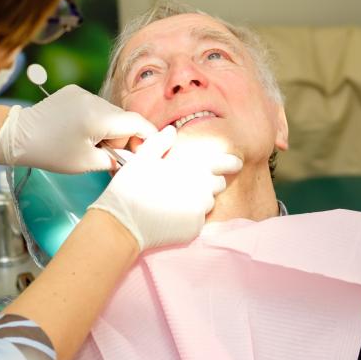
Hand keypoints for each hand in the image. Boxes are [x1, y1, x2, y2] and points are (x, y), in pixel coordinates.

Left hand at [0, 85, 155, 172]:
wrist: (17, 135)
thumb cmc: (51, 152)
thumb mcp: (86, 163)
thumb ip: (115, 160)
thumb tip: (130, 159)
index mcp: (100, 117)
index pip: (137, 123)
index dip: (149, 137)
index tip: (152, 150)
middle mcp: (95, 100)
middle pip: (123, 119)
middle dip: (123, 137)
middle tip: (111, 156)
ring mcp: (83, 93)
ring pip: (110, 113)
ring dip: (109, 129)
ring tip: (92, 145)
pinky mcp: (73, 92)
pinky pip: (95, 107)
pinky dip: (96, 120)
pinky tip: (80, 132)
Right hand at [87, 126, 242, 250]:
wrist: (124, 222)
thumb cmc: (132, 187)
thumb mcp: (143, 158)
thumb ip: (161, 142)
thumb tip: (171, 130)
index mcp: (194, 168)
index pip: (226, 163)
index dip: (231, 163)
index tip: (236, 163)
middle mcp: (203, 189)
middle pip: (218, 184)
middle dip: (208, 183)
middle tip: (189, 184)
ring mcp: (200, 211)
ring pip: (208, 203)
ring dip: (199, 200)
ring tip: (176, 200)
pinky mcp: (195, 229)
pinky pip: (198, 220)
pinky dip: (190, 217)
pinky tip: (172, 215)